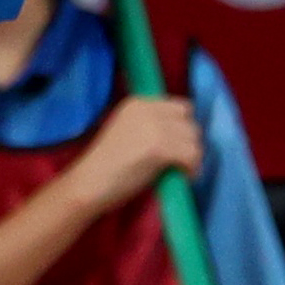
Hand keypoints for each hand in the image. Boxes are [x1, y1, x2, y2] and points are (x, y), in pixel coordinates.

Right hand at [67, 94, 204, 210]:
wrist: (90, 182)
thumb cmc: (107, 164)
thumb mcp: (128, 131)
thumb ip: (151, 125)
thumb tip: (183, 134)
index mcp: (138, 102)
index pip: (181, 107)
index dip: (183, 128)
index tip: (179, 146)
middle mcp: (147, 109)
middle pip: (190, 121)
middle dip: (190, 142)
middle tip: (182, 161)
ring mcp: (153, 126)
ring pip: (194, 139)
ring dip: (193, 157)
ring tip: (183, 171)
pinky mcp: (159, 147)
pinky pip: (192, 155)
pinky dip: (192, 169)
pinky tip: (184, 177)